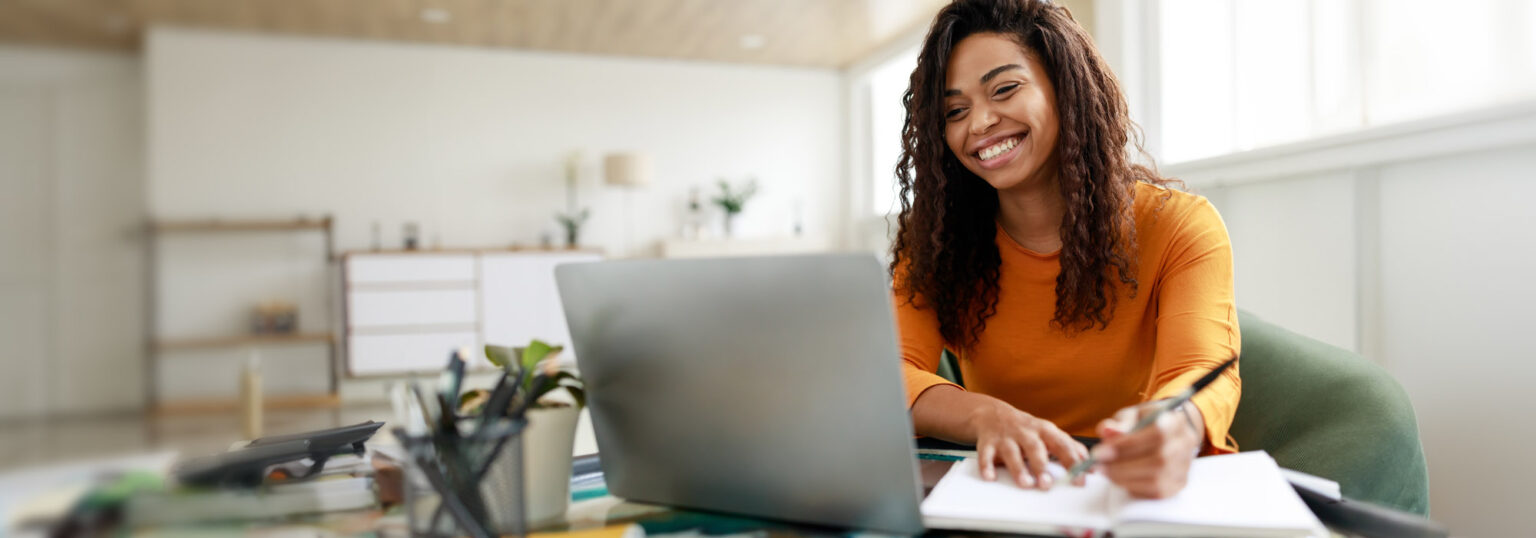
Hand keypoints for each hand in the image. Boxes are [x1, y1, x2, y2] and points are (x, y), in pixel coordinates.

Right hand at [967, 399, 1088, 489]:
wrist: (992, 414)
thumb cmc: (1026, 429)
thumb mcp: (1049, 433)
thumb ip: (1069, 447)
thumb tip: (1091, 465)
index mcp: (1045, 430)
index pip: (1062, 445)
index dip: (1072, 462)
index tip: (1079, 479)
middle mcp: (1026, 432)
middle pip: (1035, 447)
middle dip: (1041, 466)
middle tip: (1047, 484)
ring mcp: (1006, 437)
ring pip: (1012, 452)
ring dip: (1018, 468)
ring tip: (1025, 484)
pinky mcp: (988, 442)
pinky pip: (986, 454)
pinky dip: (986, 466)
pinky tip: (990, 477)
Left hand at [1091, 400, 1204, 497]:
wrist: (1169, 433)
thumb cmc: (1147, 422)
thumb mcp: (1133, 415)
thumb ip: (1120, 422)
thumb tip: (1107, 431)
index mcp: (1175, 421)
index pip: (1157, 434)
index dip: (1127, 444)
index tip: (1100, 451)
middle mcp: (1185, 444)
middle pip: (1158, 460)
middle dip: (1122, 465)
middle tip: (1098, 464)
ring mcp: (1184, 466)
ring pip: (1156, 479)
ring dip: (1124, 477)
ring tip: (1105, 470)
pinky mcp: (1178, 483)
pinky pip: (1156, 492)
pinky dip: (1133, 487)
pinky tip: (1119, 478)